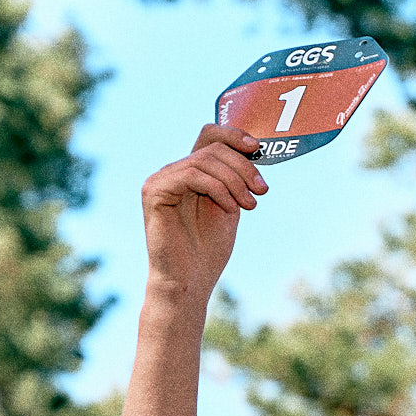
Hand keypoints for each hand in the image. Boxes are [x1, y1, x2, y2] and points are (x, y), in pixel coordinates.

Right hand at [141, 125, 266, 295]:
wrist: (190, 281)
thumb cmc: (208, 250)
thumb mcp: (230, 206)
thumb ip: (235, 181)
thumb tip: (254, 152)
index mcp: (190, 173)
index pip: (209, 136)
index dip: (233, 134)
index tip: (257, 147)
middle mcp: (172, 172)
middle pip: (212, 148)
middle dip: (243, 167)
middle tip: (261, 191)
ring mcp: (160, 180)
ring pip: (204, 160)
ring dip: (234, 181)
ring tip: (249, 205)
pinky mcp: (154, 192)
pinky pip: (191, 175)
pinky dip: (217, 189)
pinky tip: (229, 208)